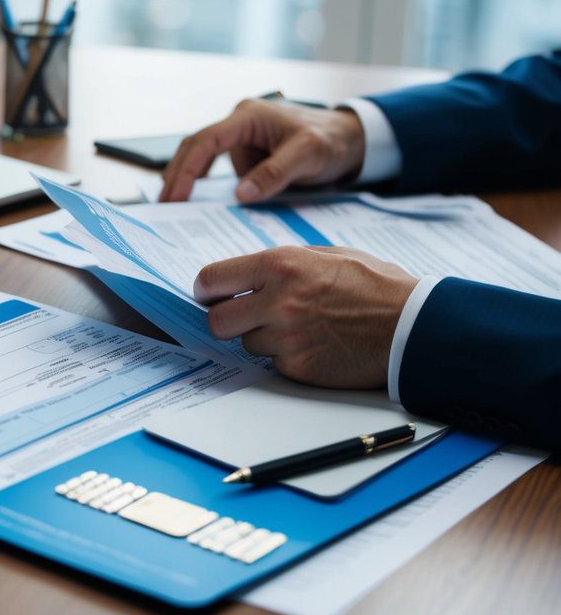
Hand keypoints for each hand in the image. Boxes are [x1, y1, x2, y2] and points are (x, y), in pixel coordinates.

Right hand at [159, 99, 365, 202]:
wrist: (351, 139)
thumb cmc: (331, 140)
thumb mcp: (308, 155)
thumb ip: (275, 173)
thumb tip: (241, 194)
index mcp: (248, 117)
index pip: (205, 141)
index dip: (187, 169)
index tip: (175, 196)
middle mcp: (238, 124)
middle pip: (194, 148)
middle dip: (176, 176)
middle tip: (163, 207)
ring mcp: (240, 139)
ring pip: (202, 159)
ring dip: (187, 181)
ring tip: (172, 208)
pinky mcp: (245, 154)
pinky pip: (218, 169)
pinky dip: (205, 186)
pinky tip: (197, 205)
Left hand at [193, 246, 416, 387]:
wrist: (414, 326)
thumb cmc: (376, 285)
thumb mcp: (327, 254)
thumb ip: (283, 261)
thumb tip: (247, 271)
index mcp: (280, 265)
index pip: (212, 279)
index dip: (206, 290)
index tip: (209, 295)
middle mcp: (277, 301)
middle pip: (217, 321)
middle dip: (225, 320)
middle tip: (242, 318)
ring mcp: (286, 337)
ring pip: (246, 343)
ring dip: (262, 338)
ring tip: (297, 328)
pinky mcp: (298, 367)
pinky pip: (274, 362)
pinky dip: (286, 356)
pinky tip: (314, 345)